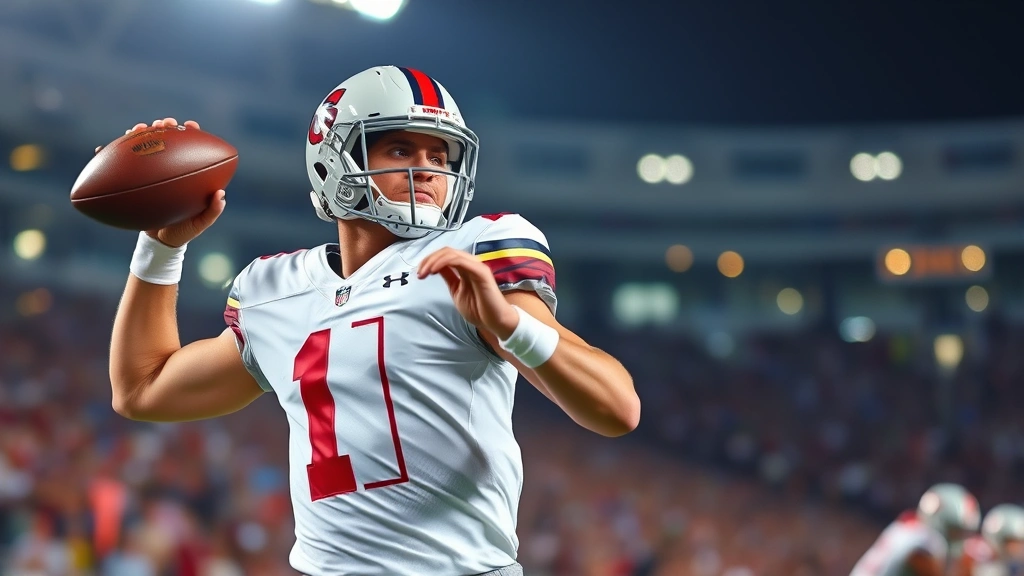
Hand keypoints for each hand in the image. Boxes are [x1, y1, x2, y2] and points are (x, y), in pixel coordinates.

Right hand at [99, 117, 225, 247]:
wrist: (161, 242)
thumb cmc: (183, 231)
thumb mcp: (198, 224)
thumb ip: (211, 211)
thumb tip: (220, 194)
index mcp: (187, 174)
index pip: (191, 147)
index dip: (192, 133)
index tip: (189, 125)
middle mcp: (169, 168)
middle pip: (167, 140)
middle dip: (164, 126)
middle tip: (162, 123)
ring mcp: (151, 172)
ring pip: (144, 147)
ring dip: (139, 133)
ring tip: (136, 129)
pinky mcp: (136, 180)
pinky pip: (122, 167)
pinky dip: (111, 156)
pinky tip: (101, 149)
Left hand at [417, 247, 519, 339]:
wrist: (495, 321)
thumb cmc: (479, 309)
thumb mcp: (457, 291)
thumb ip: (449, 277)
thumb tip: (436, 268)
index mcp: (466, 268)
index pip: (446, 255)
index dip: (430, 260)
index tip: (419, 273)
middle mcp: (471, 264)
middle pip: (447, 251)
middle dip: (429, 259)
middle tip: (419, 272)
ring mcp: (477, 266)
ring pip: (452, 253)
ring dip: (433, 261)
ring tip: (424, 272)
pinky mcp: (481, 272)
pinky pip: (460, 261)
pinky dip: (444, 263)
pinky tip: (434, 271)